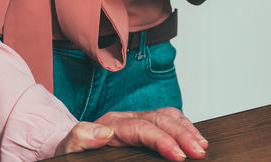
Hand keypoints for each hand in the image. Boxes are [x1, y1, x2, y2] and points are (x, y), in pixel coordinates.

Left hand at [55, 107, 208, 160]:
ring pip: (167, 116)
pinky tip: (193, 136)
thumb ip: (82, 137)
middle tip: (199, 151)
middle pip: (161, 119)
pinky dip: (183, 125)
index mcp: (112, 123)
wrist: (68, 147)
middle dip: (183, 134)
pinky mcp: (143, 126)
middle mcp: (127, 118)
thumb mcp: (70, 147)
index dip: (163, 140)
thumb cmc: (71, 151)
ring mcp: (136, 120)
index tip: (179, 155)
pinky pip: (167, 119)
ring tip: (202, 144)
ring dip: (187, 128)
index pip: (144, 128)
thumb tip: (104, 132)